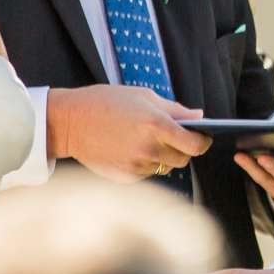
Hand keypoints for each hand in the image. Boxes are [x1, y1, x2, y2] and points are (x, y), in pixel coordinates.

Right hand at [49, 85, 209, 181]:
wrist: (70, 122)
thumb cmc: (107, 102)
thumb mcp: (143, 96)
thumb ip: (175, 109)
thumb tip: (199, 117)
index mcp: (157, 125)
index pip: (196, 145)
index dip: (203, 142)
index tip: (203, 137)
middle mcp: (149, 149)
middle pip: (183, 159)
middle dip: (184, 150)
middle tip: (175, 138)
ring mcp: (137, 165)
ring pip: (165, 167)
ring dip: (163, 157)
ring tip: (148, 141)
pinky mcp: (125, 177)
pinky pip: (147, 173)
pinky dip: (146, 164)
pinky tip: (132, 149)